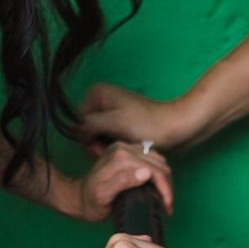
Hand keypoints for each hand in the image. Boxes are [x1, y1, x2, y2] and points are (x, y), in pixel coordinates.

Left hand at [74, 141, 173, 221]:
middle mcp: (124, 148)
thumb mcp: (103, 196)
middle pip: (158, 163)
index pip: (153, 169)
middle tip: (167, 206)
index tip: (167, 207)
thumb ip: (123, 182)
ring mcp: (126, 148)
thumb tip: (146, 173)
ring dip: (164, 178)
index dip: (165, 188)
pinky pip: (151, 158)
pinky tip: (157, 186)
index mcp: (120, 158)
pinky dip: (158, 172)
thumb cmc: (90, 202)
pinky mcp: (127, 151)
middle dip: (167, 185)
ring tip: (164, 198)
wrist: (77, 197)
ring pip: (158, 160)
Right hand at [76, 83, 197, 153]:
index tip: (105, 150)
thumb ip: (89, 125)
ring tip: (125, 152)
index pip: (79, 123)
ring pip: (100, 135)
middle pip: (89, 129)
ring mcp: (112, 109)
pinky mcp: (123, 120)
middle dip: (99, 144)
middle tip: (115, 154)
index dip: (90, 140)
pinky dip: (117, 145)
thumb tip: (73, 129)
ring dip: (109, 147)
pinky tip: (129, 150)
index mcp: (97, 93)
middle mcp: (102, 98)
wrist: (175, 126)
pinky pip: (111, 136)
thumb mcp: (114, 123)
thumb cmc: (147, 124)